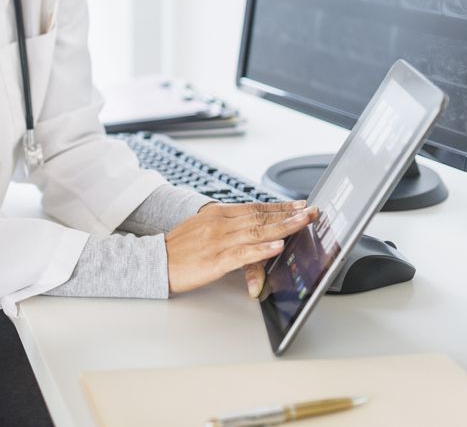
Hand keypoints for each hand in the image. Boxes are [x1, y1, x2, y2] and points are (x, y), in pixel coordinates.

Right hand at [165, 200, 316, 296]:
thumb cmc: (178, 248)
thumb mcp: (201, 228)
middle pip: (260, 216)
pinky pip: (243, 253)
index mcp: (217, 214)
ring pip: (257, 231)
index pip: (254, 207)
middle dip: (289, 214)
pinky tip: (277, 246)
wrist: (155, 261)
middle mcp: (219, 223)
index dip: (279, 206)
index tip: (299, 205)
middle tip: (311, 211)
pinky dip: (262, 249)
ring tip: (302, 223)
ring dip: (283, 226)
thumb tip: (247, 225)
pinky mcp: (216, 260)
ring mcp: (218, 241)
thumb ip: (224, 225)